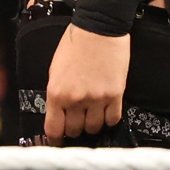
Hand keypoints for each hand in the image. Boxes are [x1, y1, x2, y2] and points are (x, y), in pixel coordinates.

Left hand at [43, 23, 130, 140]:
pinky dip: (109, 118)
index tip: (59, 141)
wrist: (99, 28)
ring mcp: (97, 99)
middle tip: (78, 119)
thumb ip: (57, 94)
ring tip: (93, 113)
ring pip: (94, 128)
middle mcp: (75, 100)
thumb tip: (59, 114)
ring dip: (93, 123)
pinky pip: (113, 119)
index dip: (56, 139)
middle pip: (75, 131)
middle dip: (75, 128)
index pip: (54, 129)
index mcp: (56, 93)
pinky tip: (107, 110)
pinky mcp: (115, 95)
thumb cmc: (75, 44)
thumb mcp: (55, 70)